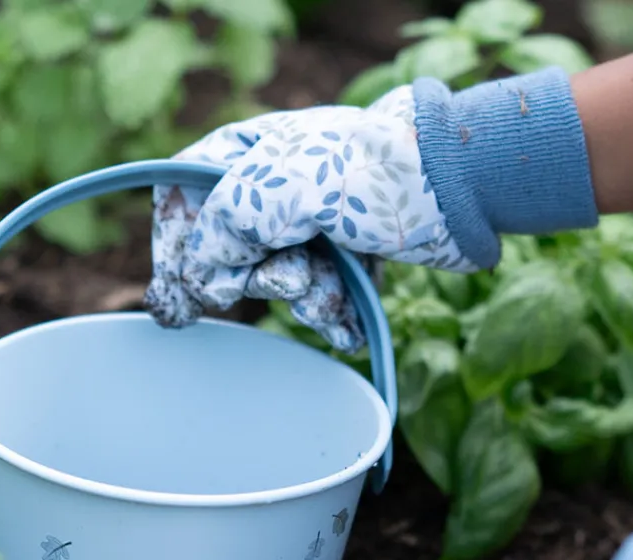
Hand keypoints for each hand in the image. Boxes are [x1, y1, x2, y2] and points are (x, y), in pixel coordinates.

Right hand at [143, 86, 475, 352]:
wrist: (458, 186)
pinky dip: (331, 316)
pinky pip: (316, 298)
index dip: (175, 249)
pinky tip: (347, 329)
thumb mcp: (280, 192)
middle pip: (230, 255)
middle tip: (293, 275)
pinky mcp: (341, 255)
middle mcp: (270, 190)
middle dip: (262, 280)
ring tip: (330, 290)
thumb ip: (225, 230)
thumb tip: (199, 283)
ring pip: (277, 284)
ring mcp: (307, 224)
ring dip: (304, 298)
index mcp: (244, 156)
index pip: (179, 199)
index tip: (185, 292)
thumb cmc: (369, 172)